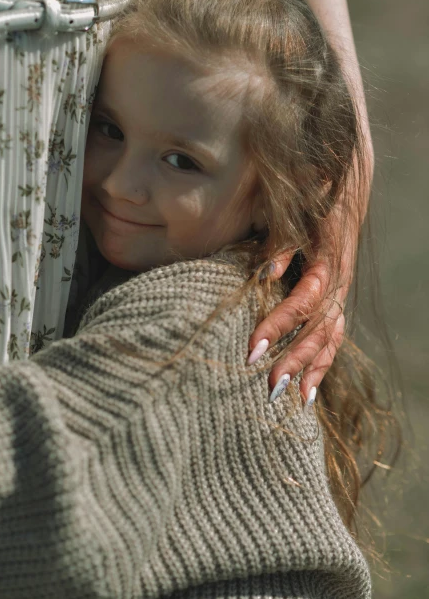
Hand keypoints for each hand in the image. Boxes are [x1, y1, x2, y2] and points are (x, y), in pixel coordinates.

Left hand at [247, 205, 355, 404]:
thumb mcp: (296, 217)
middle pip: (318, 330)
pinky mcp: (337, 303)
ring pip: (330, 339)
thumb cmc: (312, 205)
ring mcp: (340, 296)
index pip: (302, 302)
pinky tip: (308, 391)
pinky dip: (322, 365)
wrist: (343, 198)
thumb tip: (265, 274)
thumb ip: (281, 245)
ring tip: (293, 400)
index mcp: (327, 265)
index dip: (279, 326)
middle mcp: (338, 286)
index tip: (254, 349)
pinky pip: (333, 339)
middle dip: (294, 360)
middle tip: (270, 387)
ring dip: (311, 370)